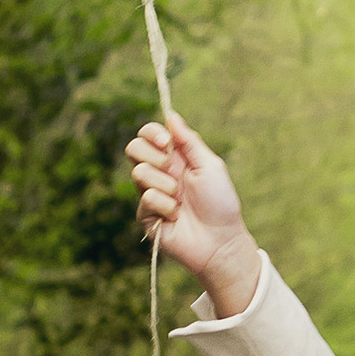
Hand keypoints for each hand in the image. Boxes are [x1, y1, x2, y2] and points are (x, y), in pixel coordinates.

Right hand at [125, 110, 261, 315]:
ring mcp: (151, 194)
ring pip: (138, 173)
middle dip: (153, 156)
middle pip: (133, 148)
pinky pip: (146, 198)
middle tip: (174, 173)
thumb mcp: (210, 166)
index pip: (148, 135)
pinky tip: (176, 216)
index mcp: (175, 158)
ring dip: (165, 185)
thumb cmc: (220, 202)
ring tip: (181, 200)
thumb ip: (189, 141)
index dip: (152, 134)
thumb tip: (171, 115)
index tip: (166, 143)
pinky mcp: (146, 215)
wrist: (220, 240)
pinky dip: (165, 205)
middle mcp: (159, 173)